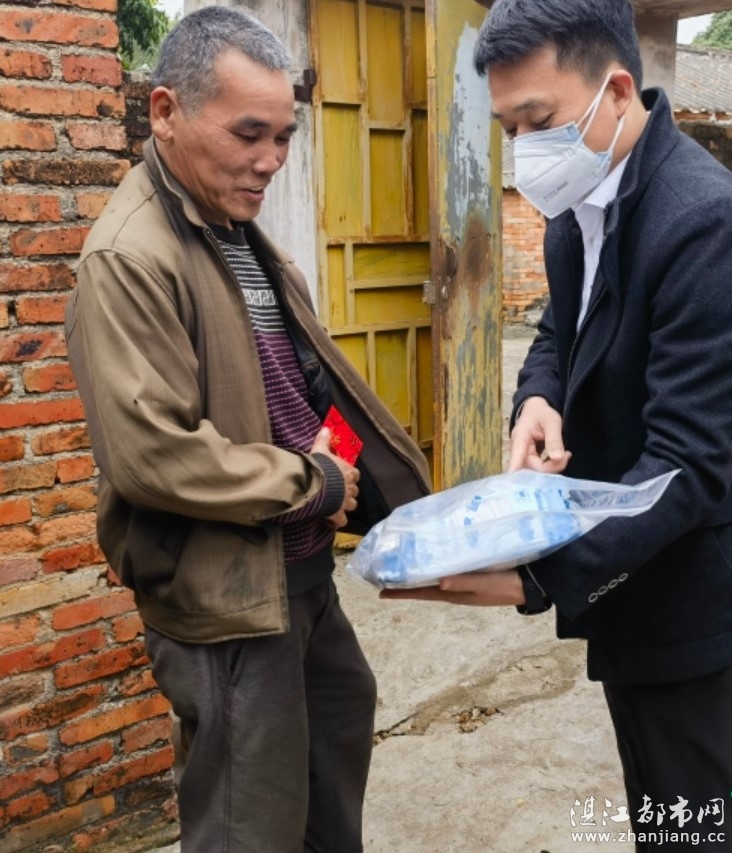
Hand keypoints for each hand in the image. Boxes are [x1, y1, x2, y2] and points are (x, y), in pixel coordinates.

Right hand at [310, 428, 359, 528]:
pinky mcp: (338, 514)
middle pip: (355, 491)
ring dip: (345, 505)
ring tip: (336, 505)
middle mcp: (350, 487)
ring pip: (352, 505)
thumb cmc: (320, 466)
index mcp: (348, 472)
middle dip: (349, 492)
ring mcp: (345, 502)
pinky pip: (342, 521)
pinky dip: (338, 521)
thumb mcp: (320, 450)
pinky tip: (331, 520)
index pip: (356, 474)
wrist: (315, 484)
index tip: (344, 477)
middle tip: (339, 492)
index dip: (351, 476)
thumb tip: (327, 428)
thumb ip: (324, 440)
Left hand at [379, 569, 524, 606]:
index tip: (380, 593)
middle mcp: (455, 590)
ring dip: (419, 574)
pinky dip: (436, 567)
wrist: (531, 585)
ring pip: (434, 579)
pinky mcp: (472, 576)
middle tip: (387, 575)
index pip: (422, 593)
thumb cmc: (507, 585)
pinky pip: (448, 572)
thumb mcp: (485, 584)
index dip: (401, 593)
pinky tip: (434, 558)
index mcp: (454, 594)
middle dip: (406, 583)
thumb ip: (463, 581)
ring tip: (403, 567)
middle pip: (424, 587)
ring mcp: (464, 584)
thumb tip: (438, 583)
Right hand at [508, 396, 570, 472]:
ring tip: (565, 455)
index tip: (521, 485)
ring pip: (535, 470)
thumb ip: (554, 440)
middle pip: (530, 468)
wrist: (536, 409)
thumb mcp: (551, 422)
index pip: (517, 458)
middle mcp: (518, 450)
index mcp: (519, 439)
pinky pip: (538, 468)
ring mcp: (523, 456)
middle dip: (550, 467)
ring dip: (552, 467)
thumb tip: (558, 458)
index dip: (518, 474)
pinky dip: (550, 466)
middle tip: (567, 456)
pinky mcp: (529, 459)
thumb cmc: (542, 413)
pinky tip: (559, 458)